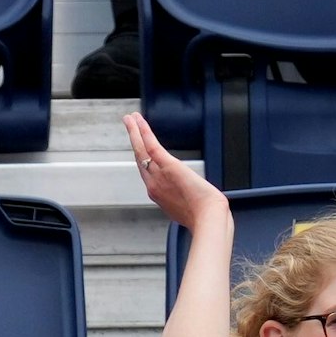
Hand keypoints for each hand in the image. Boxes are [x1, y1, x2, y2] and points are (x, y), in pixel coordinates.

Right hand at [124, 112, 229, 232]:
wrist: (207, 217)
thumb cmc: (202, 216)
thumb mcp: (187, 209)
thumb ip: (183, 200)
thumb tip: (188, 198)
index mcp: (158, 194)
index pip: (146, 171)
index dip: (141, 156)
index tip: (139, 145)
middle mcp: (153, 184)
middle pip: (139, 157)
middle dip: (133, 140)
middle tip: (128, 124)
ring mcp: (158, 176)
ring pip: (141, 150)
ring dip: (134, 132)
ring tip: (130, 119)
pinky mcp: (168, 166)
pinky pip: (152, 146)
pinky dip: (144, 132)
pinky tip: (139, 122)